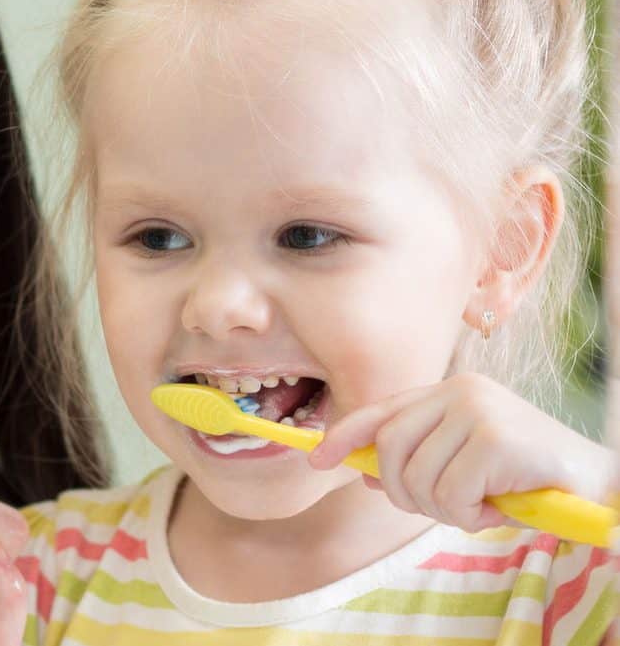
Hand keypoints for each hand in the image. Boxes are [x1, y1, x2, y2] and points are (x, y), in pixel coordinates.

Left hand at [310, 373, 611, 531]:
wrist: (593, 484)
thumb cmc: (525, 475)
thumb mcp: (463, 462)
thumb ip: (418, 459)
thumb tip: (361, 473)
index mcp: (450, 391)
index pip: (381, 411)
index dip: (343, 436)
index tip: (315, 459)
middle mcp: (460, 392)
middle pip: (388, 448)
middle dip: (402, 490)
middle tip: (442, 507)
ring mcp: (477, 411)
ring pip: (417, 477)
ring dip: (444, 510)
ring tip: (480, 506)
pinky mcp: (494, 438)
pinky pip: (450, 494)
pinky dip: (469, 516)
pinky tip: (498, 508)